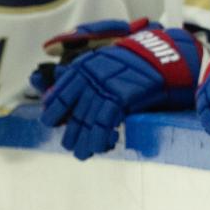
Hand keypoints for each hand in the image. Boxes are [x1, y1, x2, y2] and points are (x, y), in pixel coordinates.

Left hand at [40, 26, 202, 159]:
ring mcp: (102, 88)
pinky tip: (106, 144)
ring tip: (86, 153)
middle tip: (76, 145)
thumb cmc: (129, 62)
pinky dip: (100, 140)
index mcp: (80, 69)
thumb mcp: (99, 63)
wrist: (157, 56)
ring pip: (84, 126)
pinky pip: (101, 127)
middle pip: (70, 117)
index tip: (59, 126)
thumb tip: (52, 100)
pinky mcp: (118, 98)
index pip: (55, 99)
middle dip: (71, 136)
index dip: (53, 116)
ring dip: (84, 145)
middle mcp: (87, 79)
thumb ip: (77, 80)